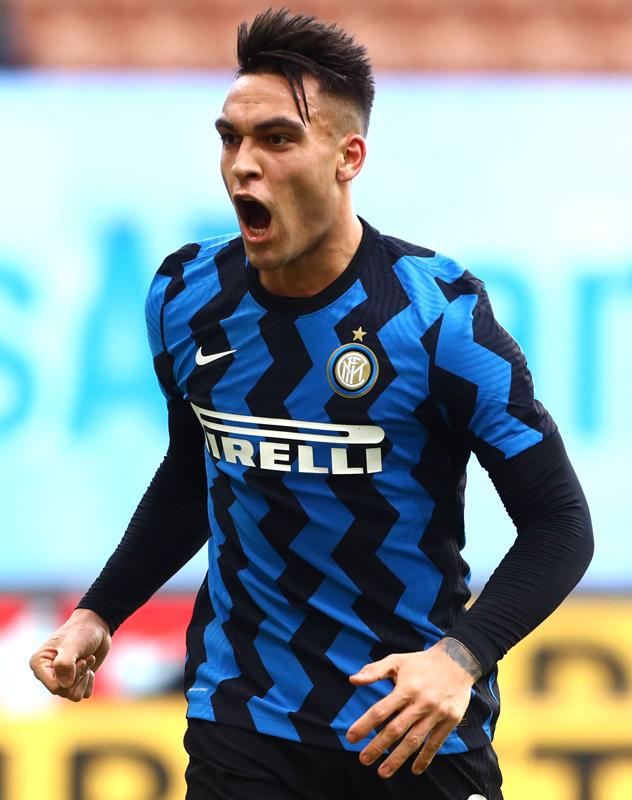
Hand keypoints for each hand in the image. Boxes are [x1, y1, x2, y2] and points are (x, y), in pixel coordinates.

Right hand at [29, 608, 111, 701]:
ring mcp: (61, 678)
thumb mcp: (72, 644)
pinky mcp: (74, 680)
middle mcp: (47, 674)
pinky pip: (84, 694)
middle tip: (84, 659)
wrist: (97, 625)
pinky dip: (90, 681)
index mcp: (39, 664)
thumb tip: (64, 687)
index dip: (70, 678)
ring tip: (87, 660)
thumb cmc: (81, 632)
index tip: (78, 661)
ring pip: (74, 695)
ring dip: (85, 678)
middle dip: (78, 676)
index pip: (55, 688)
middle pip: (64, 692)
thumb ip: (65, 665)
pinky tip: (89, 667)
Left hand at [345, 638, 481, 777]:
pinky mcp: (450, 720)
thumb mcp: (397, 660)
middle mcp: (421, 703)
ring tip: (383, 772)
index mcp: (406, 688)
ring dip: (397, 758)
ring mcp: (436, 713)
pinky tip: (415, 769)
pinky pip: (435, 743)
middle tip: (363, 759)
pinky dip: (425, 758)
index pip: (381, 710)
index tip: (351, 738)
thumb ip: (374, 671)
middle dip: (377, 747)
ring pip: (414, 740)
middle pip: (395, 730)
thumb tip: (352, 680)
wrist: (458, 660)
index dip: (364, 725)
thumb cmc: (421, 662)